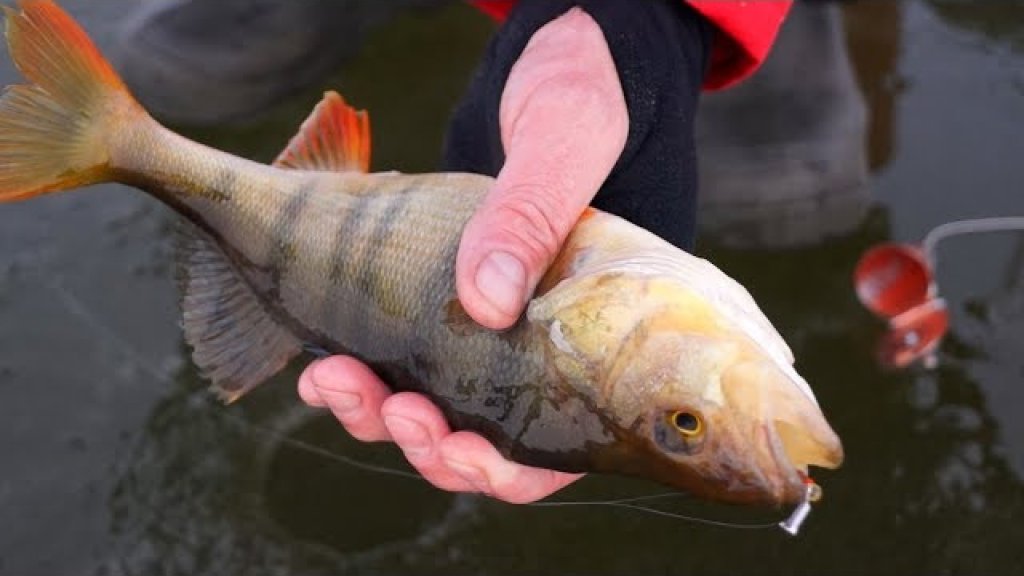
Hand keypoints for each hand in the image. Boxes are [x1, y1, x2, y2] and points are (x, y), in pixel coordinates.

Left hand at [298, 8, 626, 502]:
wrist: (559, 61)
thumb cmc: (587, 96)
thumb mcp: (568, 140)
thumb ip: (534, 213)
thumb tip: (487, 304)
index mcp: (595, 331)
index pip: (559, 444)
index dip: (507, 471)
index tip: (457, 449)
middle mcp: (543, 342)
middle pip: (484, 440)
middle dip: (426, 444)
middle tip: (388, 410)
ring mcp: (492, 325)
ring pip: (434, 408)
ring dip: (379, 412)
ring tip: (333, 379)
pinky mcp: (444, 298)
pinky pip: (401, 357)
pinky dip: (360, 371)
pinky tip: (323, 360)